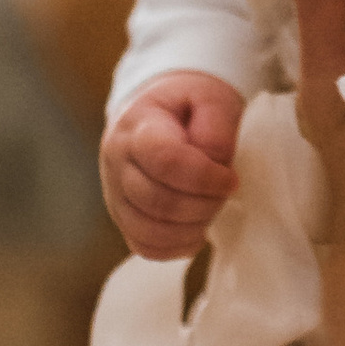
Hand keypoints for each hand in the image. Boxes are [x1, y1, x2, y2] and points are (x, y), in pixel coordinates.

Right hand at [101, 73, 244, 258]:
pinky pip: (143, 247)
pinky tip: (196, 230)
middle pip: (158, 201)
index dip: (205, 177)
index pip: (165, 161)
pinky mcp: (121, 216)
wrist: (158, 112)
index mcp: (136, 125)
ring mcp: (114, 192)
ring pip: (148, 230)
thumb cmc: (188, 104)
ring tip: (212, 209)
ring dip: (191, 228)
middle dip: (204, 205)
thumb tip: (214, 166)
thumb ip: (215, 128)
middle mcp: (116, 161)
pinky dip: (175, 247)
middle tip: (225, 194)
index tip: (231, 179)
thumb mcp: (210, 98)